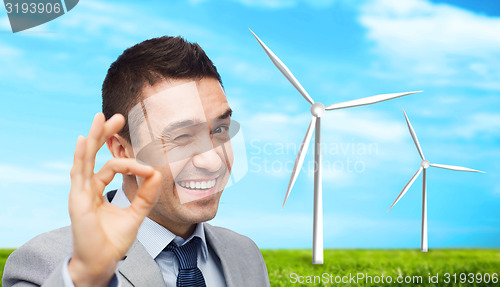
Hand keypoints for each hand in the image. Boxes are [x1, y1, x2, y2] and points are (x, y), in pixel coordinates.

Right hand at [67, 113, 160, 286]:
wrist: (104, 261)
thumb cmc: (114, 240)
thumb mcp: (136, 213)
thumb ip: (146, 195)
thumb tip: (157, 173)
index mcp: (98, 190)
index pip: (113, 166)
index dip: (132, 164)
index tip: (149, 169)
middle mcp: (87, 188)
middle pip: (95, 155)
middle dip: (105, 135)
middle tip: (118, 117)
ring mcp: (80, 192)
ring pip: (85, 158)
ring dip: (94, 137)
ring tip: (101, 117)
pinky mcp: (78, 199)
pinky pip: (79, 173)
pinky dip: (82, 155)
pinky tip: (85, 139)